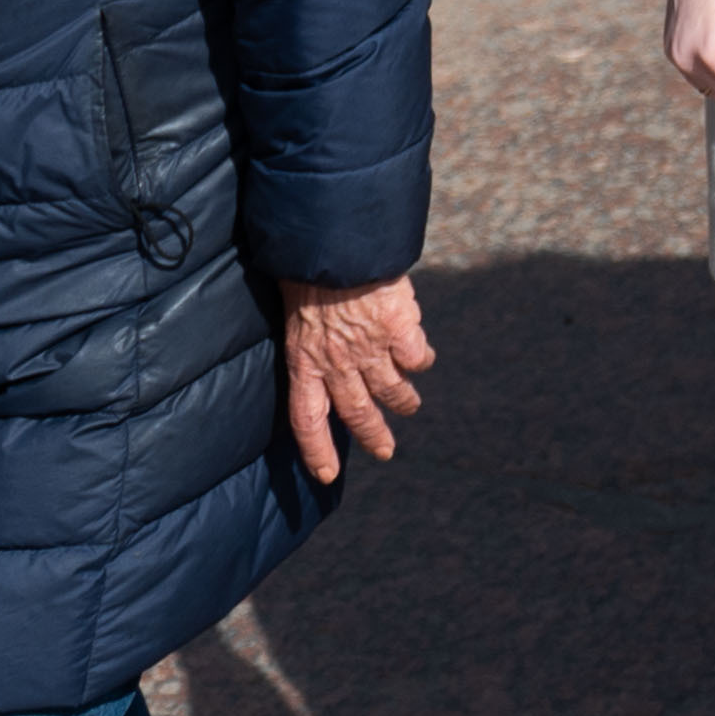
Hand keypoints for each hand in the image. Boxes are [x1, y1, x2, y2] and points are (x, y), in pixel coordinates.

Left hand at [271, 272, 436, 481]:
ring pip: (392, 390)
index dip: (317, 450)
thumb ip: (308, 335)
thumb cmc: (305, 266)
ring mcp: (371, 348)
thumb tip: (318, 342)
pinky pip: (416, 357)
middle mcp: (337, 363)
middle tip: (386, 451)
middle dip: (374, 436)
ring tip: (409, 405)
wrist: (335, 239)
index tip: (326, 476)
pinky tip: (421, 359)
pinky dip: (420, 361)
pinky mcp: (400, 329)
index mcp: (303, 360)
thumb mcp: (293, 307)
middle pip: (357, 413)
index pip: (307, 420)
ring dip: (403, 401)